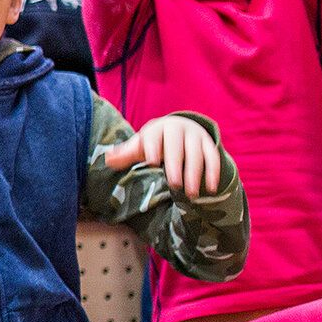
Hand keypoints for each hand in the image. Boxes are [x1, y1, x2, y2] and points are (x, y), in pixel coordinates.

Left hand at [104, 114, 223, 198]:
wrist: (180, 128)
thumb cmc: (155, 142)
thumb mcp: (140, 146)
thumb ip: (125, 154)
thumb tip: (108, 159)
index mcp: (157, 129)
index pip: (154, 137)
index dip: (153, 147)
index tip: (152, 161)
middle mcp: (178, 129)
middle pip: (176, 148)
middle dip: (175, 166)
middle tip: (174, 185)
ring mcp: (196, 136)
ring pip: (196, 154)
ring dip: (195, 174)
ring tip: (191, 194)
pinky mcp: (209, 144)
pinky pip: (213, 158)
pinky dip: (213, 173)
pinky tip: (210, 189)